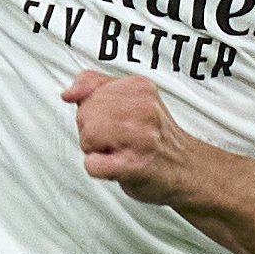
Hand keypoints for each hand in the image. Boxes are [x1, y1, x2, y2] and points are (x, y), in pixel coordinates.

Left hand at [63, 70, 198, 205]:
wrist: (186, 168)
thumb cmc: (154, 135)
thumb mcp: (132, 97)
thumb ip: (96, 85)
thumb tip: (68, 93)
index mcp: (140, 87)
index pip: (89, 91)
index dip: (95, 111)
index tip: (117, 120)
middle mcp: (143, 109)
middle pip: (85, 115)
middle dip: (93, 131)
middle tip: (118, 140)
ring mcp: (140, 138)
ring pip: (87, 137)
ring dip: (96, 150)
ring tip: (119, 152)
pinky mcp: (134, 166)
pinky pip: (93, 164)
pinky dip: (98, 168)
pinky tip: (118, 166)